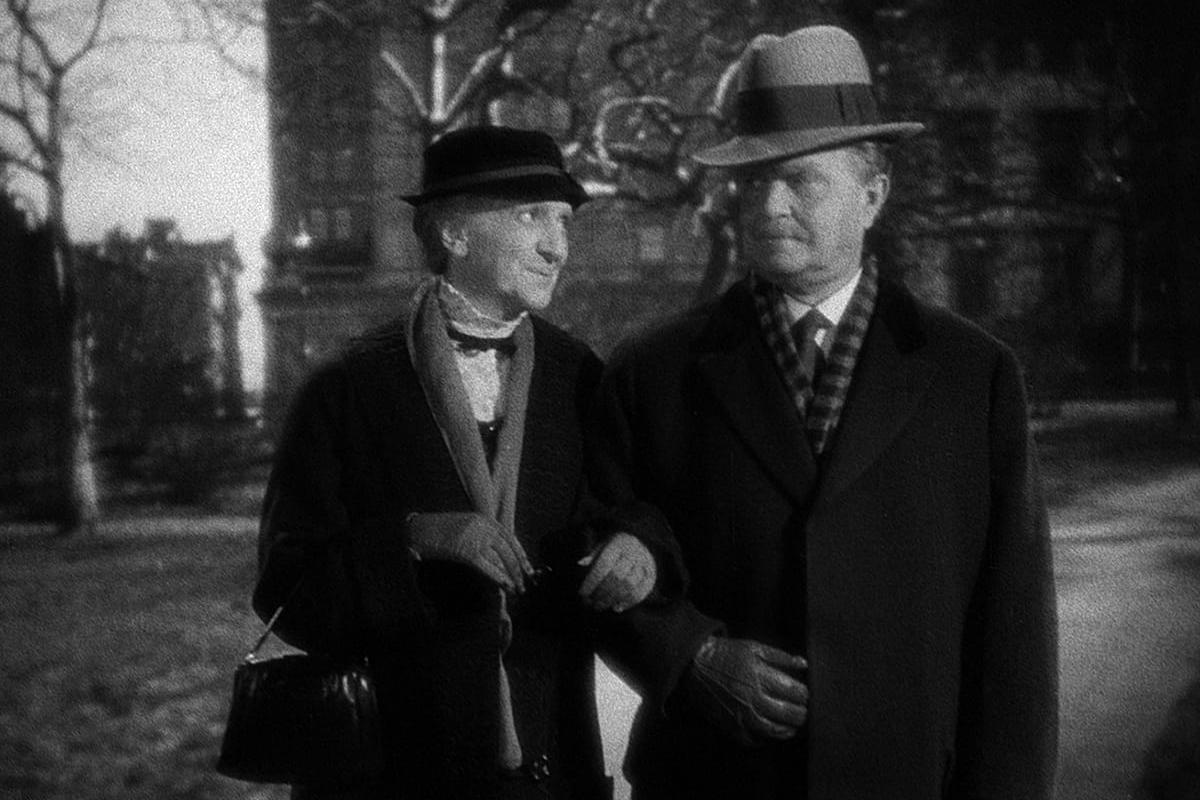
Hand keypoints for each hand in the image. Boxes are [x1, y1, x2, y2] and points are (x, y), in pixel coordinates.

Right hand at [406, 512, 532, 592]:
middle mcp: (482, 526)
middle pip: (509, 549)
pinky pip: (488, 566)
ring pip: (502, 558)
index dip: (521, 555)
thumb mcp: (461, 528)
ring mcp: (475, 537)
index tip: (528, 568)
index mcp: (482, 519)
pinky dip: (499, 577)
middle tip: (524, 584)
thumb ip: (478, 537)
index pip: (510, 537)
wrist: (414, 530)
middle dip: (519, 569)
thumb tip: (494, 557)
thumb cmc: (435, 532)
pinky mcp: (465, 550)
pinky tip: (505, 586)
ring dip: (512, 575)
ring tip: (516, 588)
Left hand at [578, 532, 656, 611]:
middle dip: (602, 592)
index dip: (592, 580)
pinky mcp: (652, 575)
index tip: (582, 593)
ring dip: (613, 598)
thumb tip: (581, 563)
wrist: (642, 542)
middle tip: (591, 603)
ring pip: (629, 585)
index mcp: (619, 542)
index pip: (604, 563)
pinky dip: (629, 602)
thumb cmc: (616, 547)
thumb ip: (593, 556)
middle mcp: (634, 551)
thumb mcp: (603, 546)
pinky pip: (642, 592)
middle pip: (617, 575)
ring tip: (600, 606)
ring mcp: (646, 563)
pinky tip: (616, 608)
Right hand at [682, 636, 807, 746]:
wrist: (695, 666)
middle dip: (801, 713)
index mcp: (760, 677)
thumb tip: (804, 664)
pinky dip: (765, 739)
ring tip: (793, 725)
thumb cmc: (727, 654)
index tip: (806, 693)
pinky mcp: (730, 726)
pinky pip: (753, 740)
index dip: (805, 694)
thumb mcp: (754, 648)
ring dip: (788, 730)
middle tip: (804, 710)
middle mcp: (752, 699)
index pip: (795, 693)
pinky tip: (770, 732)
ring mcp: (741, 715)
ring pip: (774, 731)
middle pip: (789, 714)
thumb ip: (781, 657)